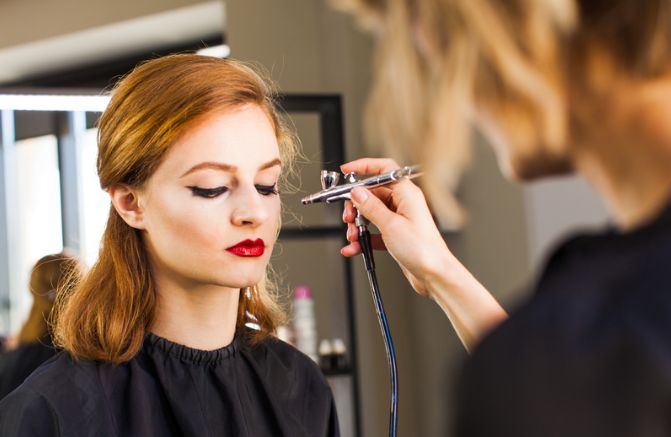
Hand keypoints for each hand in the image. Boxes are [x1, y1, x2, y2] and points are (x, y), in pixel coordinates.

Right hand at [340, 158, 455, 297]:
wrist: (434, 275)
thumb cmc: (423, 250)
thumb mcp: (391, 225)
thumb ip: (371, 207)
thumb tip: (357, 192)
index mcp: (406, 193)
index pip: (384, 170)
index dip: (364, 167)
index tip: (347, 170)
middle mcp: (404, 203)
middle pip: (372, 194)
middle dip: (356, 205)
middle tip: (348, 216)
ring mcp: (400, 219)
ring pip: (371, 214)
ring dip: (358, 225)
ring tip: (352, 235)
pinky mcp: (396, 235)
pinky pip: (374, 231)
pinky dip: (363, 238)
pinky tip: (354, 247)